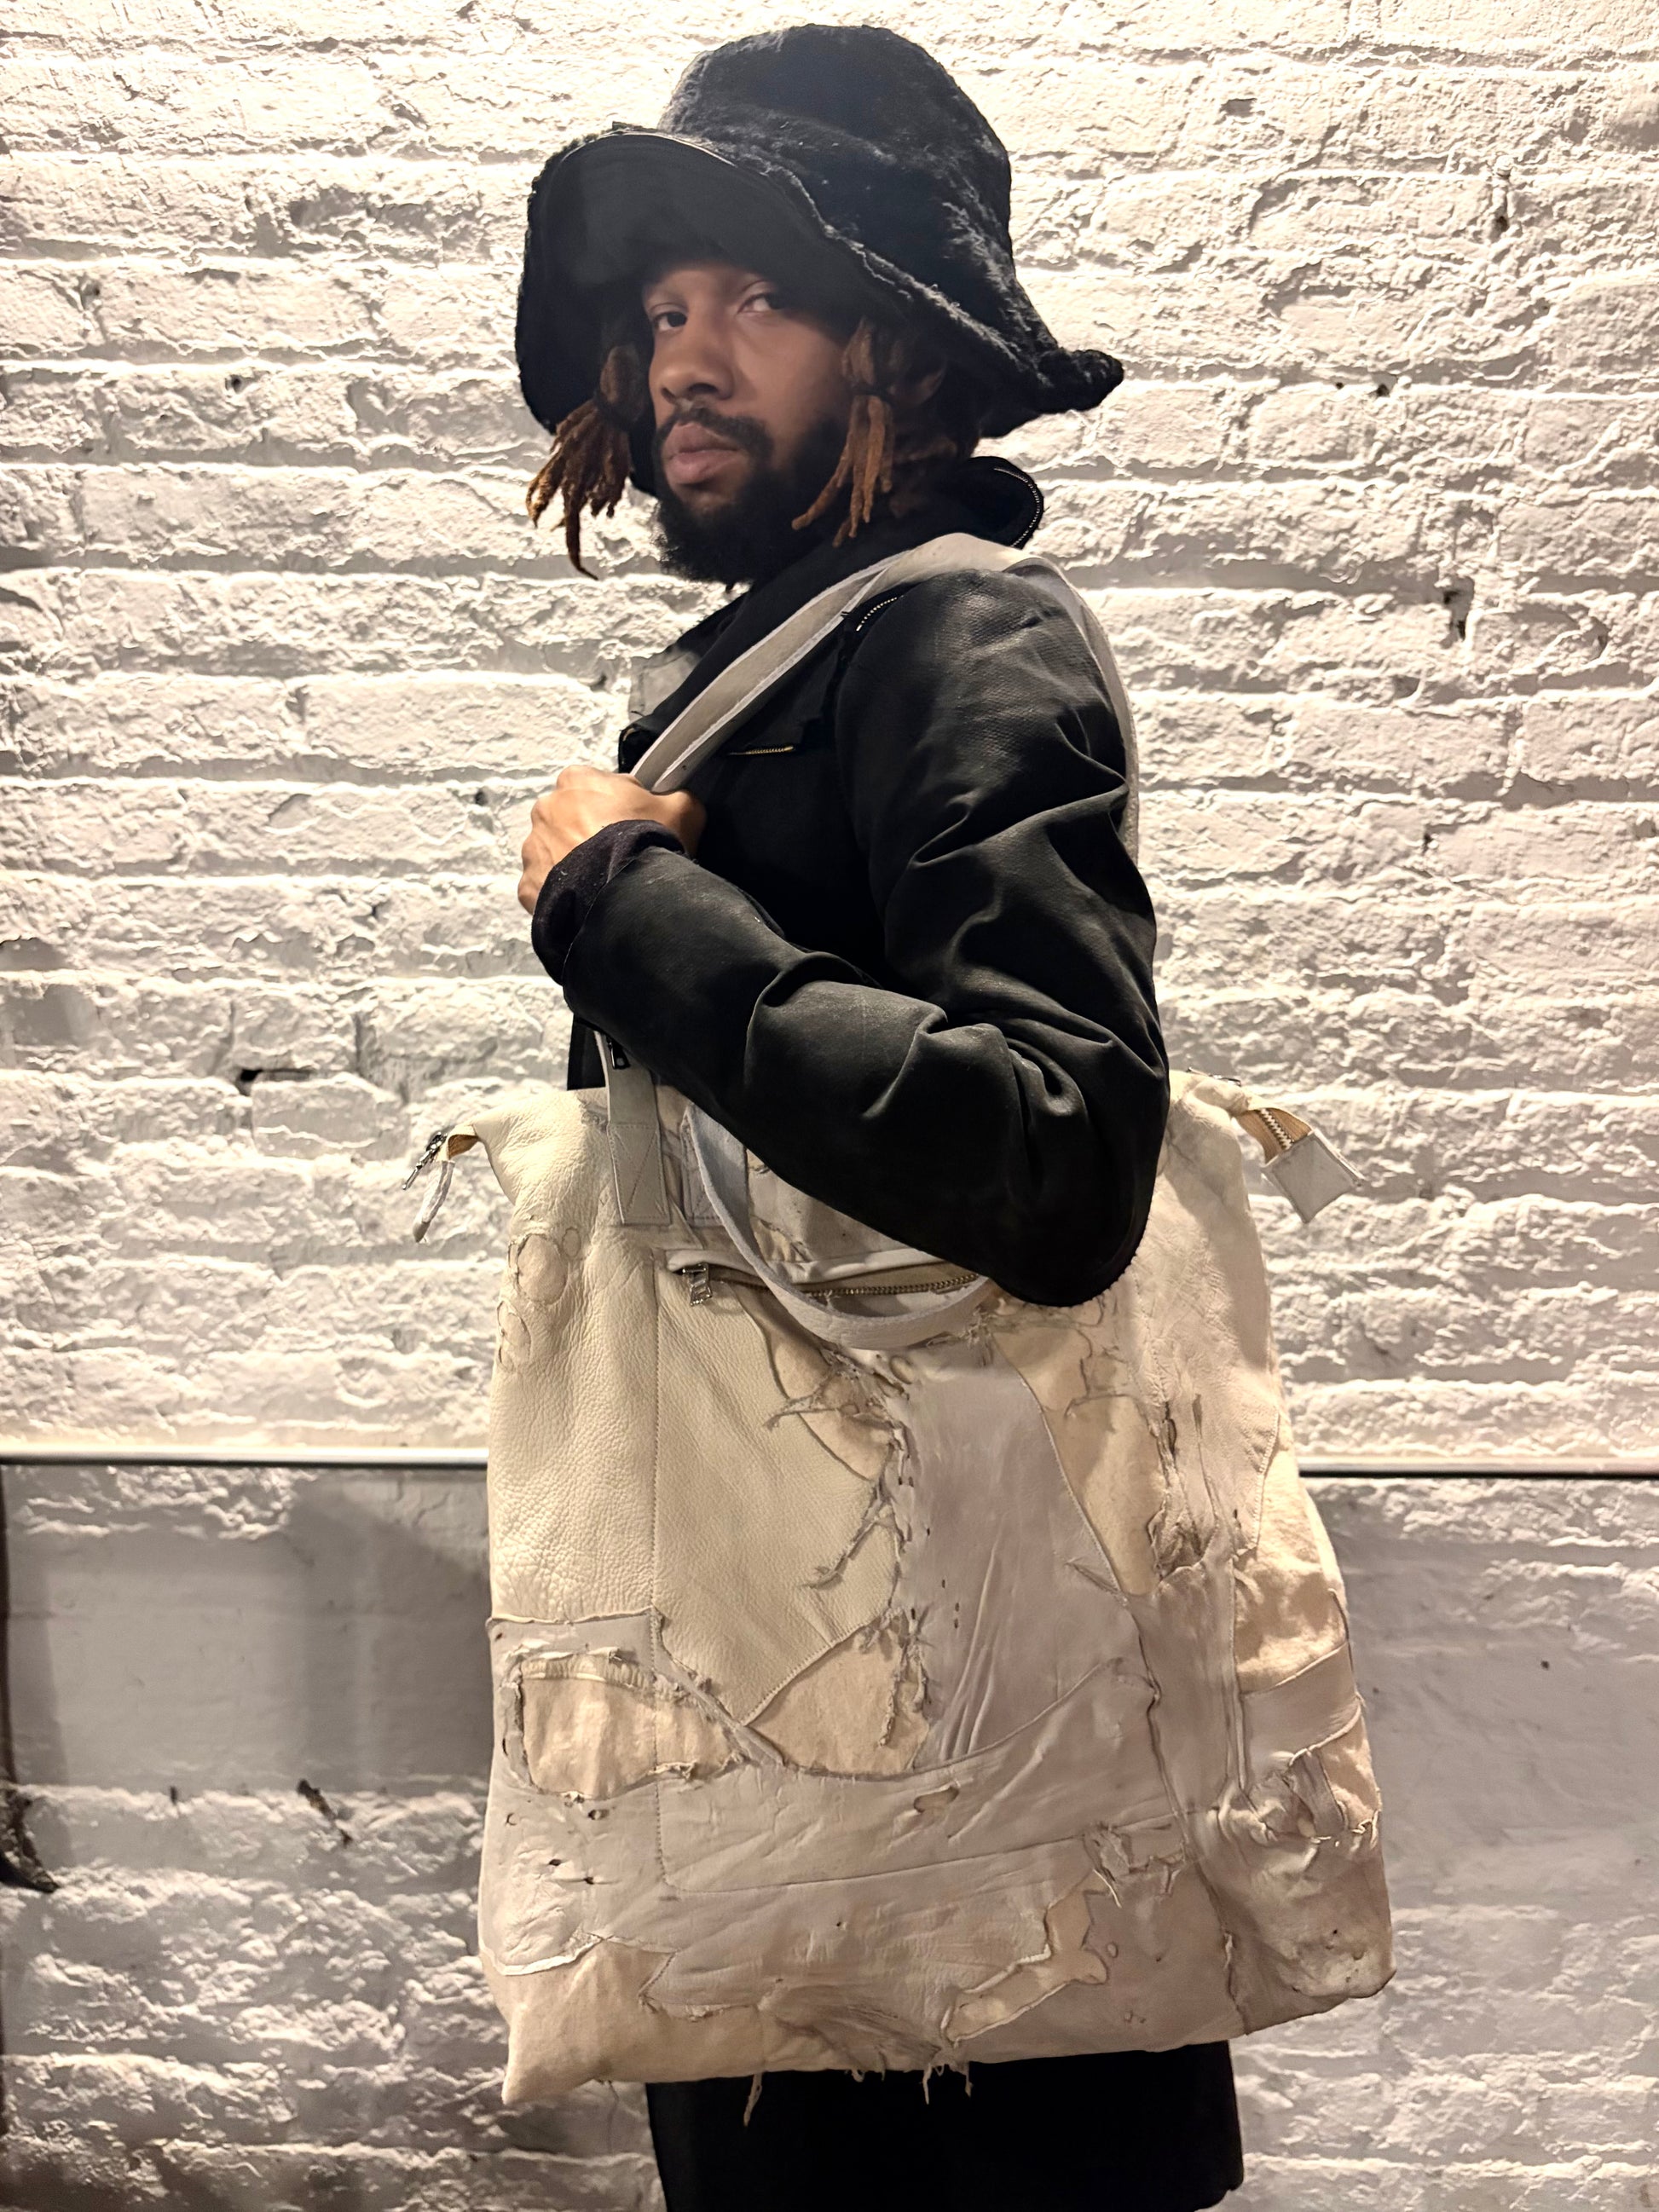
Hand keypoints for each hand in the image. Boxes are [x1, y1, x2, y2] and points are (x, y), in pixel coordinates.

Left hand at [517, 766, 705, 913]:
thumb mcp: (683, 809)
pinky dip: (564, 894)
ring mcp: (533, 848)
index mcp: (577, 780)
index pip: (598, 787)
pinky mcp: (529, 884)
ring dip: (574, 864)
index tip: (635, 827)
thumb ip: (675, 797)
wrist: (622, 895)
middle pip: (571, 819)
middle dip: (591, 834)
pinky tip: (587, 902)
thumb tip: (675, 802)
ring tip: (603, 883)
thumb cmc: (647, 841)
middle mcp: (546, 808)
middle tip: (620, 856)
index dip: (620, 807)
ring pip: (556, 853)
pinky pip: (547, 887)